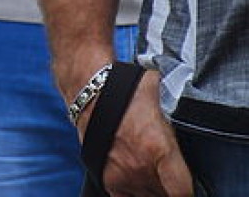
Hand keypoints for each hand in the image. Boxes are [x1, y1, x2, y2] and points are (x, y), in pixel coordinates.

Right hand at [90, 69, 193, 196]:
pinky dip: (134, 193)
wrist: (89, 94)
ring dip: (153, 189)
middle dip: (169, 186)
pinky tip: (137, 182)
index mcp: (159, 149)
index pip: (183, 193)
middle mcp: (141, 168)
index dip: (188, 192)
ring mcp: (123, 176)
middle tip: (168, 174)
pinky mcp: (107, 178)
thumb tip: (191, 108)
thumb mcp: (159, 103)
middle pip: (166, 195)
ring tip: (151, 173)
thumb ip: (174, 119)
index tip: (186, 186)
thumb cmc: (122, 93)